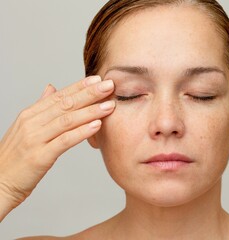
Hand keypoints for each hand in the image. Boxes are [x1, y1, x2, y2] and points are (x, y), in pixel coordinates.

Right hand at [0, 76, 114, 220]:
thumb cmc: (15, 157)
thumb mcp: (26, 128)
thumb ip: (41, 107)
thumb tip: (52, 88)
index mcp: (30, 114)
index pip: (59, 96)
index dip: (80, 87)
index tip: (98, 79)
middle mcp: (32, 123)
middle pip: (65, 104)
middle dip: (90, 94)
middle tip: (109, 85)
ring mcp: (35, 139)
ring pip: (67, 120)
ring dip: (91, 111)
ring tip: (110, 105)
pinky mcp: (40, 156)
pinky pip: (65, 141)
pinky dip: (82, 132)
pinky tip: (97, 125)